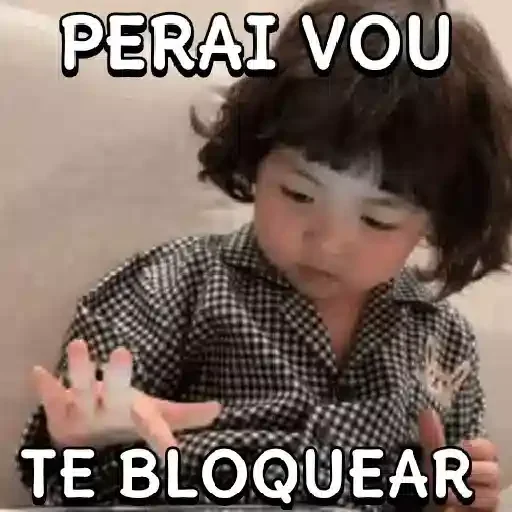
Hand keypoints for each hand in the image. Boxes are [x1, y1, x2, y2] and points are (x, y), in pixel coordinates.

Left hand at [34, 339, 221, 447]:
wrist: (84, 446)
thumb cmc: (125, 422)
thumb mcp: (156, 415)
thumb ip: (185, 414)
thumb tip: (219, 409)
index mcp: (136, 418)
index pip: (154, 429)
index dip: (162, 440)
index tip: (172, 453)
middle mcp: (110, 416)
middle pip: (115, 395)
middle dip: (117, 377)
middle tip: (122, 354)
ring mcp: (81, 415)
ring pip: (80, 392)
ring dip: (78, 370)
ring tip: (78, 345)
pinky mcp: (58, 413)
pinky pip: (51, 399)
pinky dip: (45, 387)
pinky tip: (38, 372)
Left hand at [419, 409, 499, 510]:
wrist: (429, 502)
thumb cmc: (434, 476)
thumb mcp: (431, 457)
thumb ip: (431, 437)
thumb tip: (428, 412)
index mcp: (477, 457)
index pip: (488, 449)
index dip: (477, 448)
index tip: (460, 447)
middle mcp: (487, 475)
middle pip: (492, 471)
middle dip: (468, 471)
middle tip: (446, 471)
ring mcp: (489, 494)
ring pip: (490, 493)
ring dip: (464, 491)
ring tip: (443, 490)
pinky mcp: (487, 511)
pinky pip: (487, 508)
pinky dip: (467, 505)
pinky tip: (450, 503)